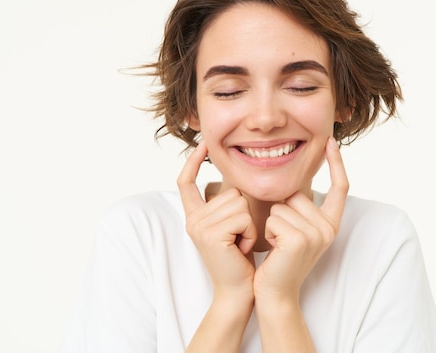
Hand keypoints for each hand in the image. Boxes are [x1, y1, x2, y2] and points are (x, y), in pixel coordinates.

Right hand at [177, 142, 257, 301]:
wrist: (238, 290)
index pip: (186, 183)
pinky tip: (242, 248)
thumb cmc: (240, 259)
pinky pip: (242, 216)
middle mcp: (192, 219)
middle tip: (239, 238)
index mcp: (195, 216)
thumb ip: (228, 206)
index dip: (193, 162)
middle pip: (230, 191)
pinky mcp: (210, 234)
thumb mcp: (232, 227)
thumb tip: (237, 183)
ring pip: (238, 202)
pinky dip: (250, 232)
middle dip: (244, 214)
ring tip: (241, 243)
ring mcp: (198, 226)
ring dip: (249, 223)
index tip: (202, 145)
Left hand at [254, 137, 348, 301]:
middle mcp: (328, 228)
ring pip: (281, 205)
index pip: (340, 187)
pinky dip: (266, 231)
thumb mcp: (295, 228)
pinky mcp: (299, 240)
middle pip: (297, 194)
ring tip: (277, 245)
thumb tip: (290, 178)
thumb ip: (298, 206)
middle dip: (281, 211)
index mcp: (331, 223)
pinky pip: (273, 218)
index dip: (337, 163)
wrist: (274, 291)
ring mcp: (316, 234)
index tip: (331, 141)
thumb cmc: (279, 259)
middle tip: (282, 238)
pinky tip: (273, 249)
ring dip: (271, 223)